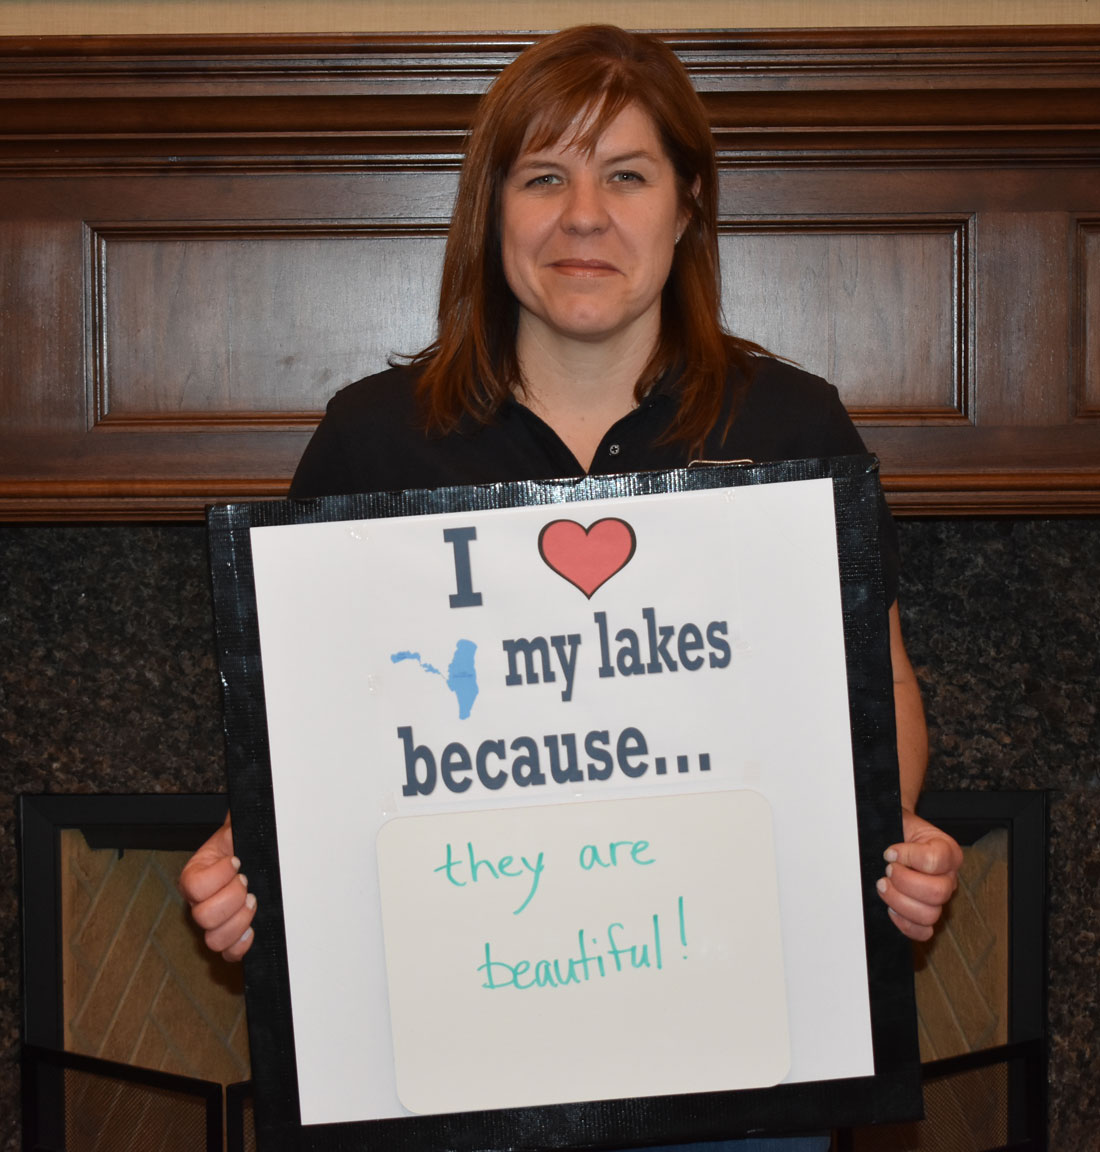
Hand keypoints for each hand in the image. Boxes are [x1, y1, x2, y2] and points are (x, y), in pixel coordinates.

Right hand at [179, 813, 255, 960]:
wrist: (254, 855)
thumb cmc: (245, 841)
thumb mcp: (238, 827)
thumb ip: (235, 820)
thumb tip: (246, 802)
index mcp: (196, 874)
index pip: (193, 886)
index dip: (218, 876)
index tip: (237, 861)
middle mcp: (199, 902)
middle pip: (202, 917)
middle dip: (231, 899)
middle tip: (247, 883)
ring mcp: (214, 921)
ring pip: (213, 939)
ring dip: (237, 922)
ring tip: (253, 902)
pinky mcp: (231, 934)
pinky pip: (227, 954)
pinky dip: (240, 947)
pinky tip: (252, 930)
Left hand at [877, 809, 962, 941]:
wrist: (895, 833)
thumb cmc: (897, 828)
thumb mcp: (899, 820)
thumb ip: (897, 827)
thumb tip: (885, 851)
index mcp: (948, 851)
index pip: (936, 860)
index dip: (909, 857)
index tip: (889, 852)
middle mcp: (948, 877)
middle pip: (938, 892)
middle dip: (904, 882)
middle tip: (887, 871)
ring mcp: (939, 898)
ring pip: (930, 914)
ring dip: (900, 902)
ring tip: (884, 886)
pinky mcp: (925, 914)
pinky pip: (923, 931)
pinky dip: (905, 924)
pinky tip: (891, 909)